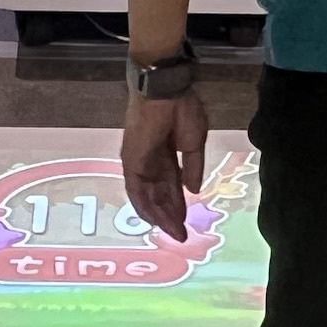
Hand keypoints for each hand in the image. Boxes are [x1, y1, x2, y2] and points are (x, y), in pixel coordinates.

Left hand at [121, 89, 209, 243]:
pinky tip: (156, 222)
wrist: (166, 92)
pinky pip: (136, 191)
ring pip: (147, 197)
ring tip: (173, 233)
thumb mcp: (194, 143)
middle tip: (180, 235)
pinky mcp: (132, 162)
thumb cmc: (182, 110)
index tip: (187, 222)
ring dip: (160, 216)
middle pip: (159, 195)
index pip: (171, 186)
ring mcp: (139, 163)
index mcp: (165, 155)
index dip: (179, 204)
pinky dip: (145, 207)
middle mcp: (150, 162)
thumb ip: (193, 167)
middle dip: (170, 216)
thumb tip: (194, 190)